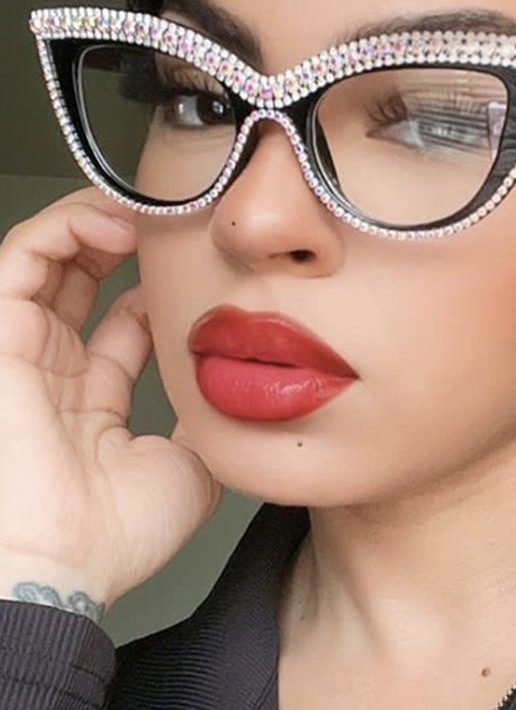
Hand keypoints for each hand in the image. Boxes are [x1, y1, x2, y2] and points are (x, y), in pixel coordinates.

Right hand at [0, 186, 222, 612]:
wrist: (64, 563)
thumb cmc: (114, 535)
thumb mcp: (186, 466)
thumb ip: (204, 421)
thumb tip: (235, 390)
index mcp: (93, 403)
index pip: (124, 323)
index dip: (160, 287)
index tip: (199, 263)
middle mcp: (54, 372)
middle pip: (85, 282)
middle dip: (129, 244)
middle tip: (171, 222)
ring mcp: (23, 350)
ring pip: (53, 257)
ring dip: (100, 222)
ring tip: (147, 210)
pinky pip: (23, 255)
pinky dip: (67, 227)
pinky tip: (116, 224)